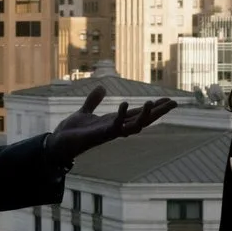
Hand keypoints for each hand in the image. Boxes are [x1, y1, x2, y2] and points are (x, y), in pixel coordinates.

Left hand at [50, 84, 176, 160]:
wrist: (57, 143)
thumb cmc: (71, 131)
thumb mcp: (84, 111)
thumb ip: (93, 101)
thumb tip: (102, 87)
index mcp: (114, 121)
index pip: (138, 113)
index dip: (154, 107)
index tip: (169, 100)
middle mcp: (116, 128)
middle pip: (143, 120)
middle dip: (159, 113)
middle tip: (174, 103)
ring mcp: (109, 133)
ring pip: (134, 126)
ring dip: (144, 116)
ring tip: (151, 102)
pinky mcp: (100, 135)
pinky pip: (115, 126)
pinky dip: (120, 116)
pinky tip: (124, 104)